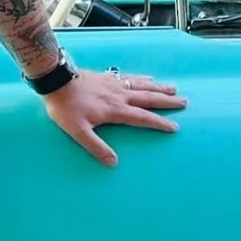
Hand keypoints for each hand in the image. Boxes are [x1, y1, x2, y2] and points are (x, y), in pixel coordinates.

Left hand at [43, 68, 183, 166]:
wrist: (56, 81)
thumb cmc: (65, 108)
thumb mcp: (78, 132)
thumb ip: (96, 147)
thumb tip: (113, 163)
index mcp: (115, 110)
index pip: (142, 118)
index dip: (159, 123)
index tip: (174, 127)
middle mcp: (119, 96)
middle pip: (148, 98)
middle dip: (166, 102)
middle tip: (184, 102)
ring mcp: (113, 84)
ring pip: (141, 85)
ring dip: (158, 88)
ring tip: (173, 88)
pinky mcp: (106, 77)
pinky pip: (128, 77)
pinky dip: (140, 78)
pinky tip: (147, 77)